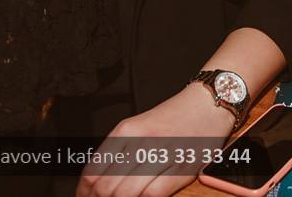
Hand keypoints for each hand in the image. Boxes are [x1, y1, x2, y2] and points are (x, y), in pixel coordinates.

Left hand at [76, 84, 235, 196]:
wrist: (208, 104)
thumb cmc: (173, 117)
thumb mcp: (138, 127)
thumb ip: (117, 152)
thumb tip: (95, 183)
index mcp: (127, 130)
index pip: (93, 171)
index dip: (83, 192)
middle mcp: (142, 141)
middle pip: (106, 187)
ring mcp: (163, 156)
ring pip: (126, 193)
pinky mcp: (182, 169)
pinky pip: (153, 194)